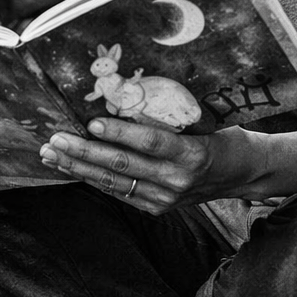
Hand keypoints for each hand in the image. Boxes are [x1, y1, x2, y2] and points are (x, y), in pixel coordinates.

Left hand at [39, 117, 254, 214]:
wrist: (245, 173)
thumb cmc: (223, 136)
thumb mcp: (205, 120)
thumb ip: (170, 114)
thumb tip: (125, 89)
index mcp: (193, 154)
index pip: (150, 143)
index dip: (119, 133)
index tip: (91, 122)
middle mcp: (178, 180)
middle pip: (123, 165)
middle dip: (84, 152)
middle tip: (56, 139)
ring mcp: (166, 197)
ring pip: (114, 182)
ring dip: (79, 167)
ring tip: (51, 154)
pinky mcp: (157, 207)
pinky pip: (119, 192)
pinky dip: (92, 179)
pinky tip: (70, 167)